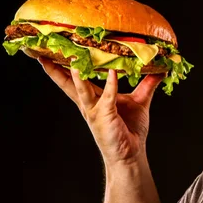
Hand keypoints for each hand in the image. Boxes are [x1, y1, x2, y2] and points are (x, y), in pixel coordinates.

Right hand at [39, 58, 164, 164]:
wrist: (132, 153)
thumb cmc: (130, 129)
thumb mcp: (139, 101)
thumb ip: (147, 84)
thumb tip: (160, 70)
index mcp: (93, 99)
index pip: (74, 79)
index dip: (62, 66)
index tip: (52, 50)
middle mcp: (89, 104)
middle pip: (67, 83)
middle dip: (55, 69)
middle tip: (42, 52)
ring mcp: (95, 111)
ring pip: (81, 89)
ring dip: (77, 75)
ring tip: (73, 59)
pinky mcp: (106, 117)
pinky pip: (108, 98)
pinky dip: (110, 85)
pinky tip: (112, 73)